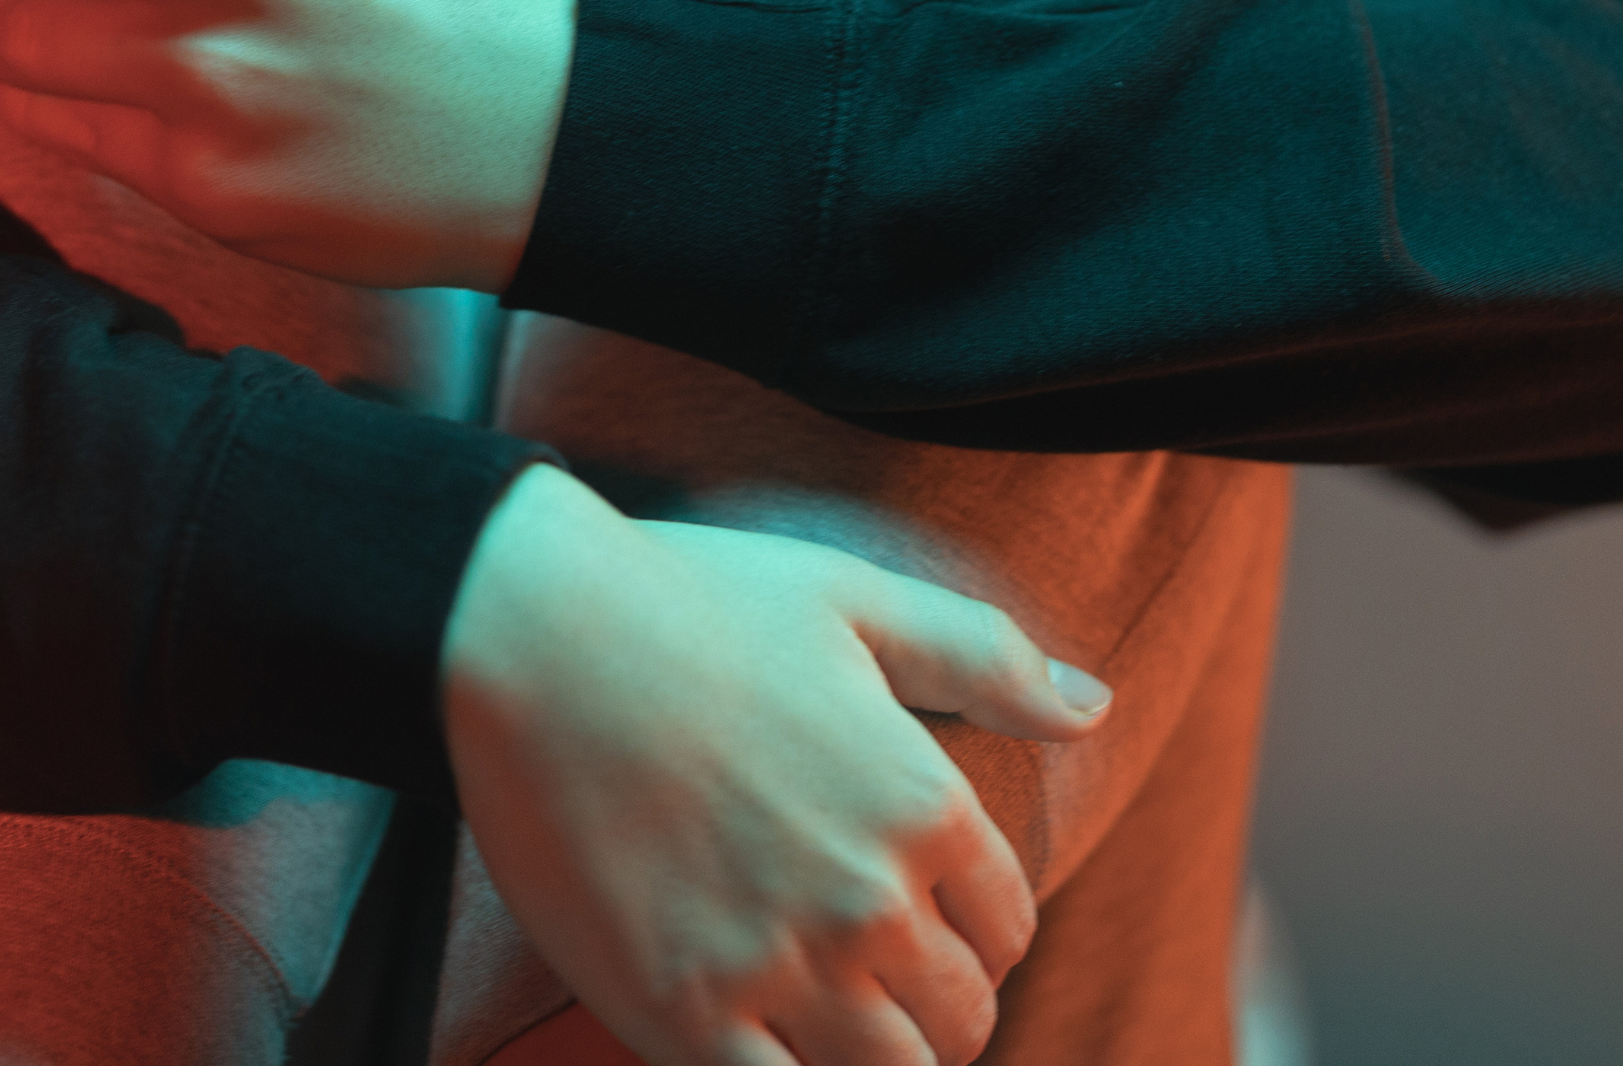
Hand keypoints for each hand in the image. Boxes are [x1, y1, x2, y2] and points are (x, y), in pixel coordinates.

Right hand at [443, 467, 1112, 1065]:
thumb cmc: (693, 603)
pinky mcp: (683, 1019)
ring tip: (841, 1034)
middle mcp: (868, 901)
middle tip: (889, 993)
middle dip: (940, 1013)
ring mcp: (778, 969)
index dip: (980, 935)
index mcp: (924, 805)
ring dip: (881, 1065)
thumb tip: (1095, 704)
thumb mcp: (859, 603)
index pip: (1008, 928)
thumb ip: (987, 659)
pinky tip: (771, 1054)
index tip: (936, 927)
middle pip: (961, 1021)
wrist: (526, 634)